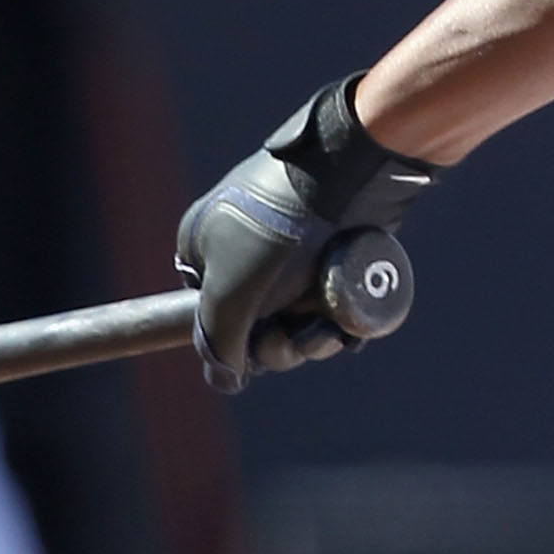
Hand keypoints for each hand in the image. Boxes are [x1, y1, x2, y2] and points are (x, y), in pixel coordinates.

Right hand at [175, 76, 441, 391]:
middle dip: (278, 347)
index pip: (209, 319)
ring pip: (300, 321)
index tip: (249, 346)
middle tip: (293, 338)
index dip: (232, 344)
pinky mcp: (336, 255)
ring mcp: (295, 254)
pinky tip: (348, 329)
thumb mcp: (228, 293)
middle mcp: (248, 253)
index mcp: (204, 250)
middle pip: (258, 328)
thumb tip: (226, 380)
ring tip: (325, 331)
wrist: (349, 173)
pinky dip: (339, 325)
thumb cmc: (277, 230)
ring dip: (312, 341)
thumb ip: (216, 342)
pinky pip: (333, 307)